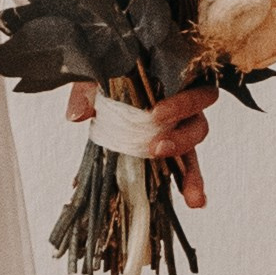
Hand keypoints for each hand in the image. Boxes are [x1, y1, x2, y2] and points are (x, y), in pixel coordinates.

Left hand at [67, 78, 210, 209]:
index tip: (155, 115)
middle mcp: (183, 108)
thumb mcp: (97, 77)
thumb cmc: (111, 72)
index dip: (181, 104)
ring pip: (195, 151)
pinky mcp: (173, 150)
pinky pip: (187, 168)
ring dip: (192, 173)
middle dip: (181, 139)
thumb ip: (87, 91)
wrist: (107, 72)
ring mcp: (180, 130)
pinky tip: (195, 202)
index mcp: (174, 83)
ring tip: (190, 196)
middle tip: (155, 148)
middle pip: (199, 124)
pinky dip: (193, 184)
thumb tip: (77, 115)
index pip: (194, 91)